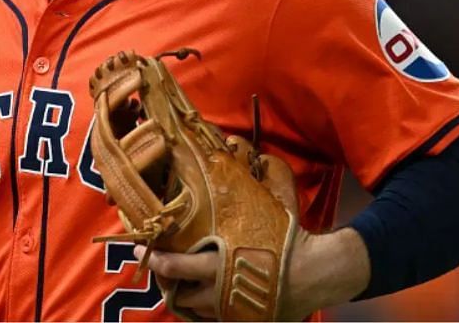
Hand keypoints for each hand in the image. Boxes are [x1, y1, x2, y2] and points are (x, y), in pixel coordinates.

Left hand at [135, 154, 368, 320]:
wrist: (316, 273)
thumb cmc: (289, 238)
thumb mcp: (274, 205)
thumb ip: (259, 184)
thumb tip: (255, 153)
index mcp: (219, 262)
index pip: (174, 265)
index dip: (155, 258)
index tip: (142, 247)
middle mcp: (218, 290)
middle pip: (178, 292)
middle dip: (166, 279)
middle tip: (158, 265)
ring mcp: (229, 309)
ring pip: (194, 308)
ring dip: (186, 295)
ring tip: (183, 282)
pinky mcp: (241, 319)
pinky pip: (214, 318)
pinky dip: (206, 309)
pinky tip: (208, 296)